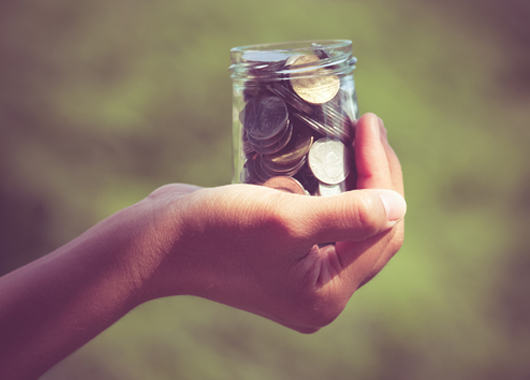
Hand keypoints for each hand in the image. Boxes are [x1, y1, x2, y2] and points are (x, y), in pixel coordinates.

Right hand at [132, 113, 405, 332]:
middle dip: (373, 174)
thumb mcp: (286, 220)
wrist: (156, 241)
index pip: (381, 231)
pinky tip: (314, 164)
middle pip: (369, 228)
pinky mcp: (281, 254)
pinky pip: (318, 218)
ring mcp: (299, 272)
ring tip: (350, 138)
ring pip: (346, 220)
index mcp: (325, 293)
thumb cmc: (217, 231)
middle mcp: (317, 289)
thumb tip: (399, 206)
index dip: (382, 175)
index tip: (370, 126)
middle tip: (367, 126)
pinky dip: (321, 189)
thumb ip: (349, 216)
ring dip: (351, 179)